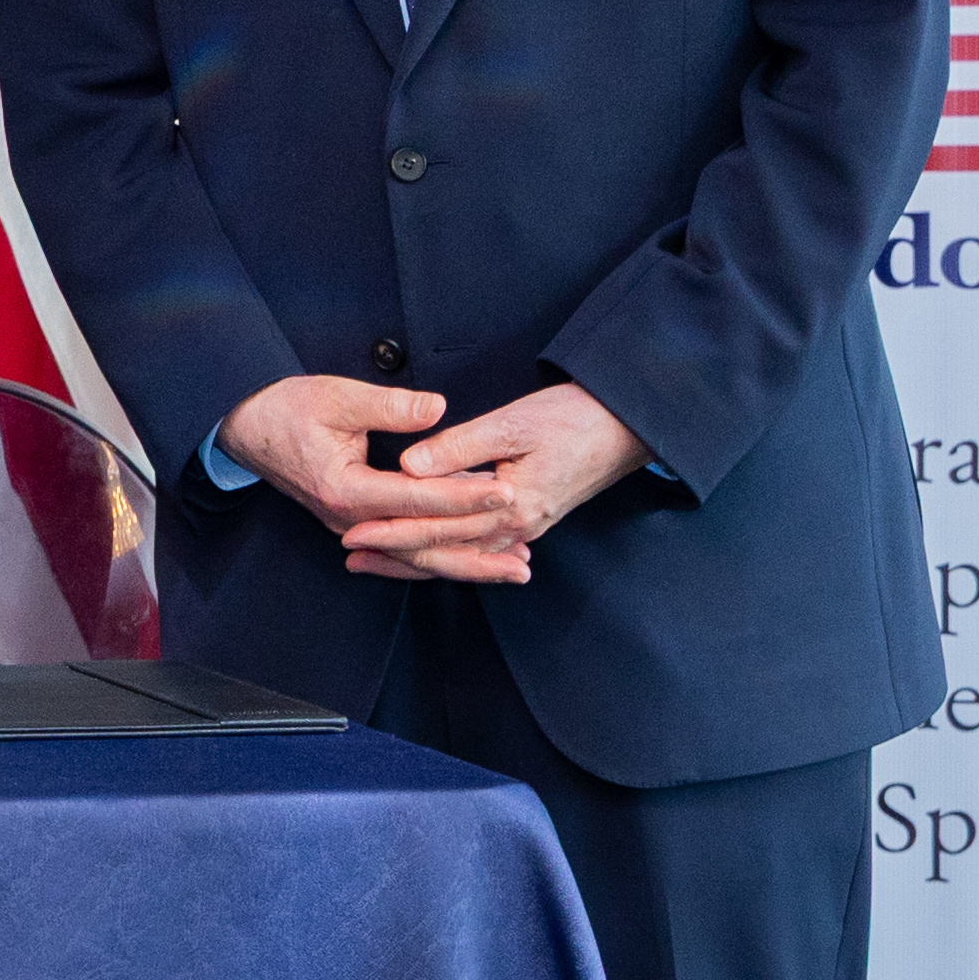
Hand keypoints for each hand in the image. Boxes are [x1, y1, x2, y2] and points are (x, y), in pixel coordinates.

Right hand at [213, 374, 527, 584]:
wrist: (244, 428)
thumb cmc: (286, 409)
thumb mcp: (335, 396)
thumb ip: (389, 406)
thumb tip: (437, 408)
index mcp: (345, 488)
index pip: (417, 499)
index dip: (463, 495)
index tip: (504, 491)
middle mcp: (349, 518)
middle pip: (422, 545)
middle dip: (477, 549)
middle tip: (525, 555)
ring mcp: (352, 525)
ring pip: (416, 555)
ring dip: (467, 563)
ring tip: (515, 568)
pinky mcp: (357, 523)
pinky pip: (406, 548)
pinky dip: (442, 554)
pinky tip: (475, 556)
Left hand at [366, 384, 649, 576]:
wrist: (628, 426)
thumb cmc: (574, 419)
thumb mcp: (512, 424)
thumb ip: (458, 447)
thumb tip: (409, 466)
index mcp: (510, 505)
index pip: (437, 527)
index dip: (392, 531)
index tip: (353, 533)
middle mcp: (518, 526)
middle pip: (446, 549)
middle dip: (396, 554)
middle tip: (351, 555)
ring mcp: (526, 526)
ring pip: (462, 553)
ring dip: (420, 557)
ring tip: (377, 560)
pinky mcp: (531, 517)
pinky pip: (482, 545)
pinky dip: (452, 552)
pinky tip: (433, 555)